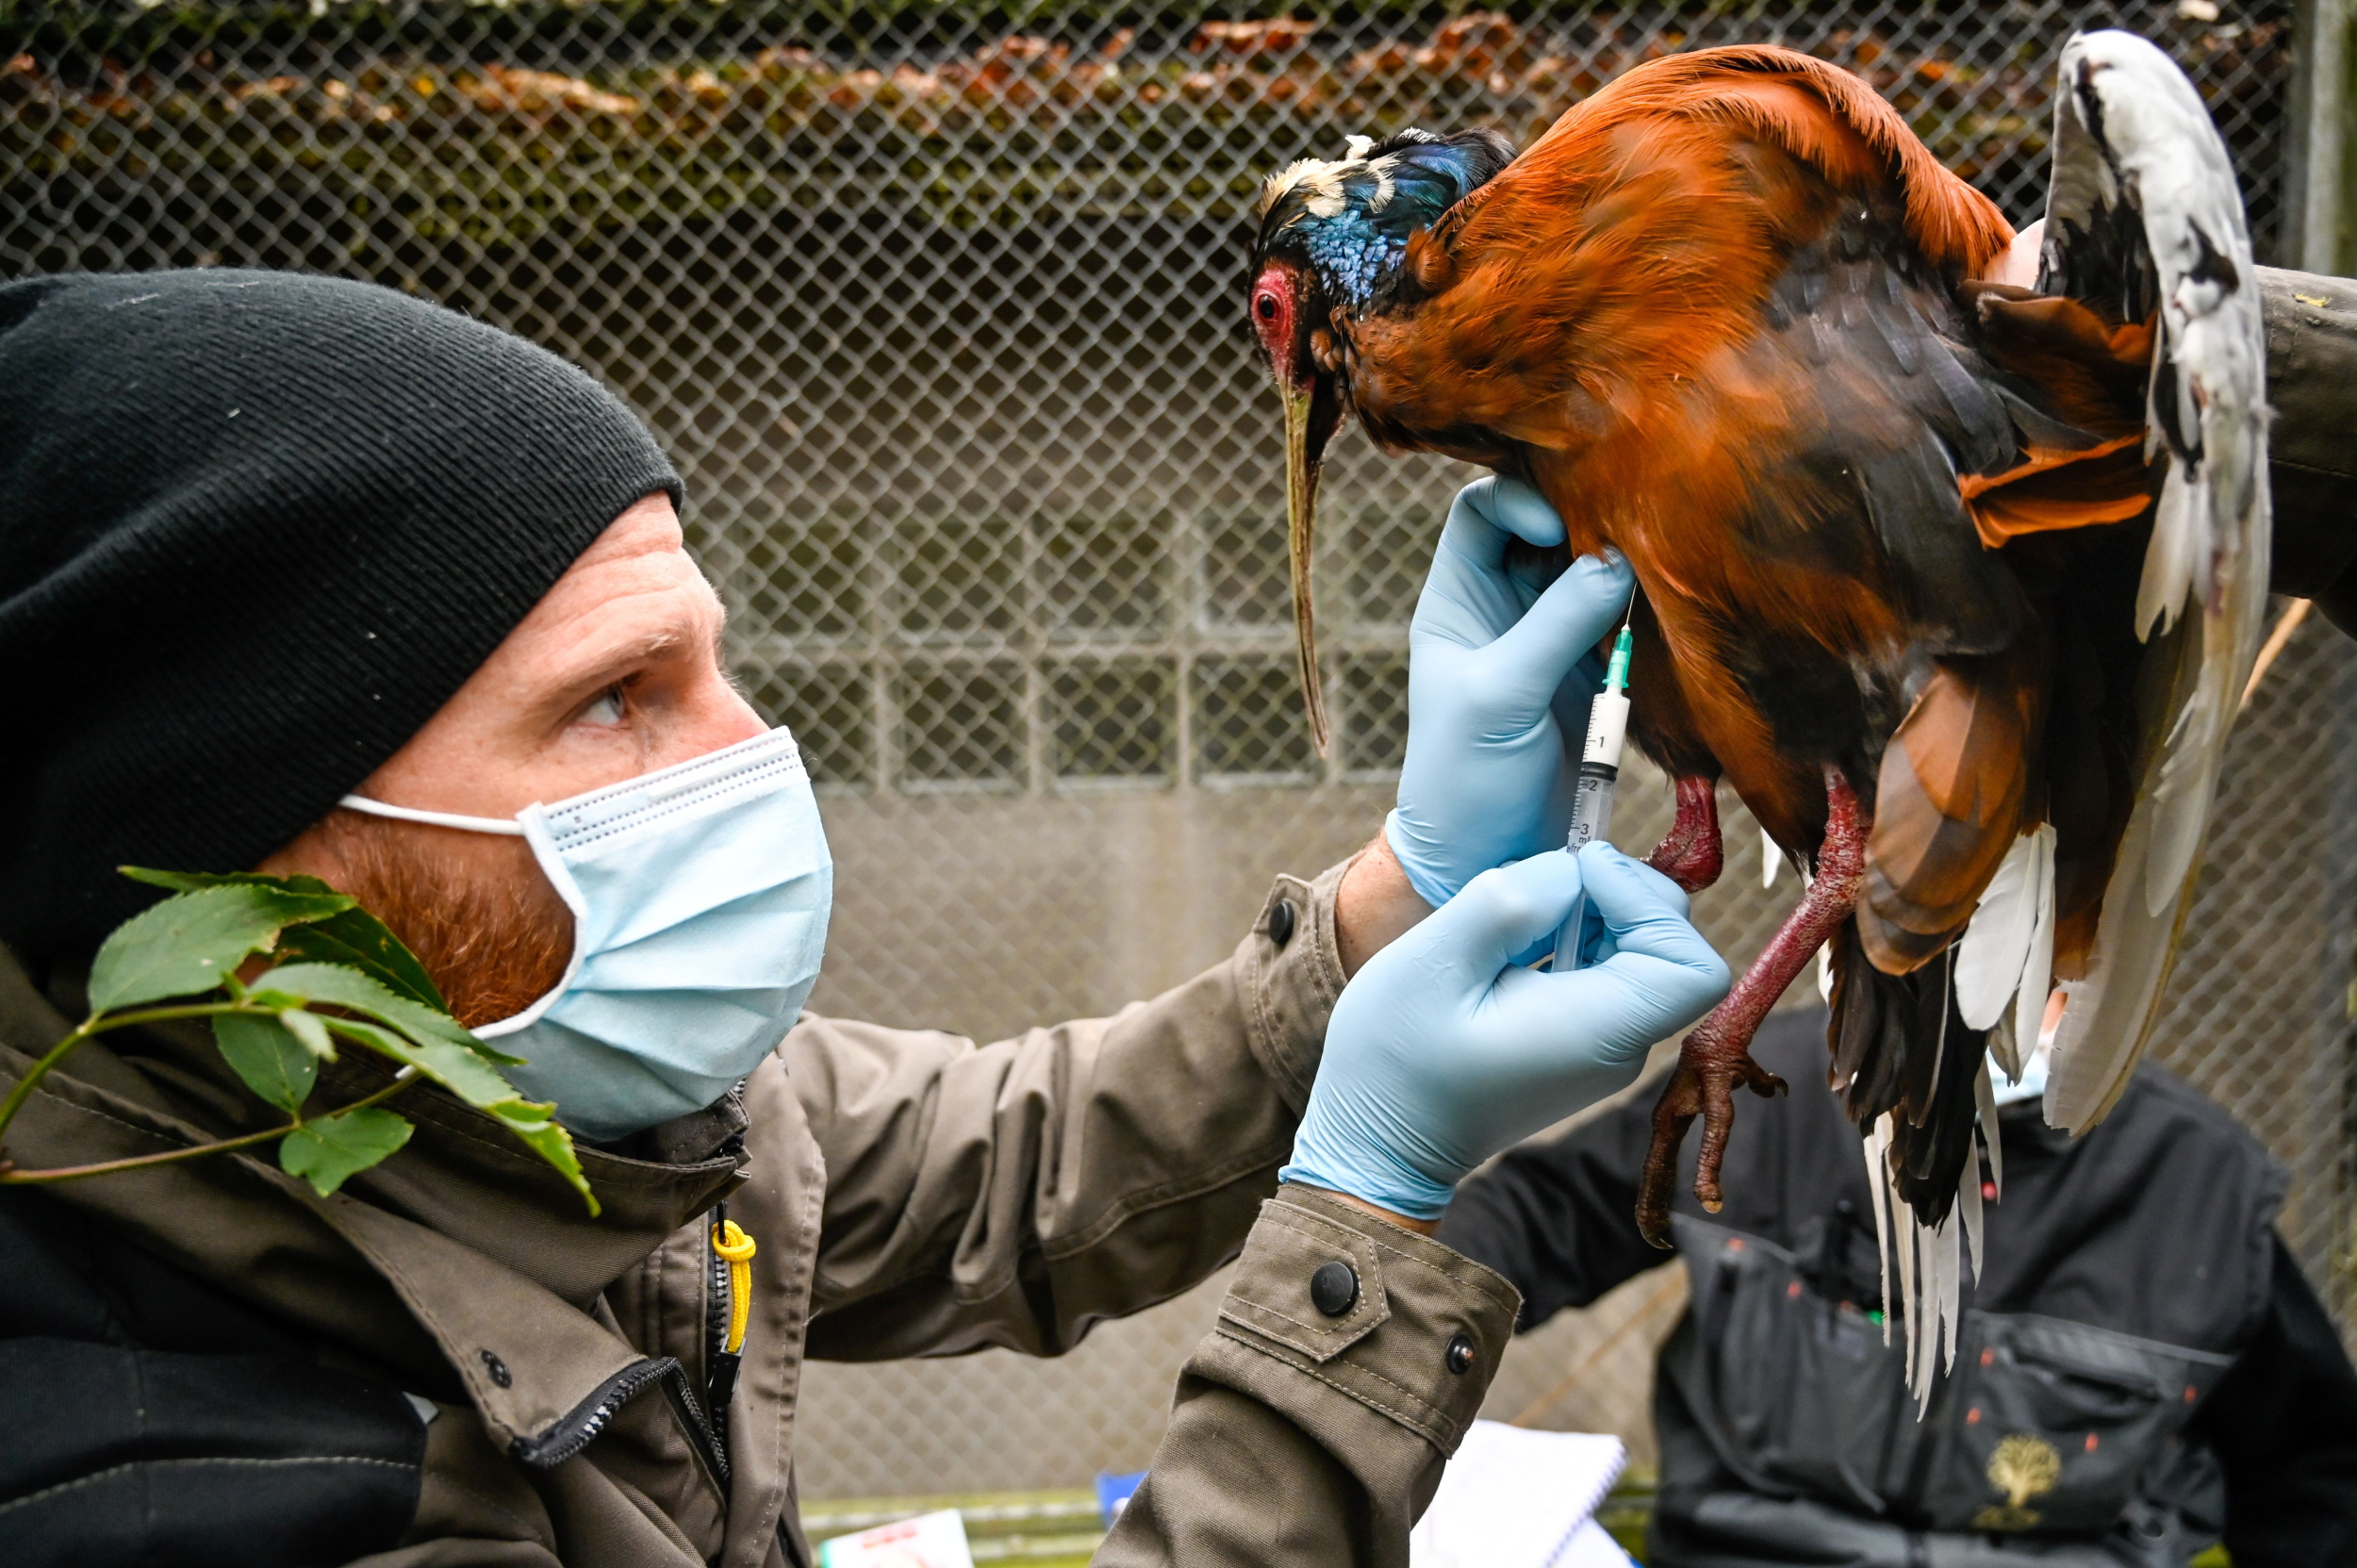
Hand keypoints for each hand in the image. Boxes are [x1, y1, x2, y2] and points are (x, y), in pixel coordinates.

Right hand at [1282, 844, 1729, 1220]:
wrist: (1377, 1143)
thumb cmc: (1394, 1062)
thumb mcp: (1434, 963)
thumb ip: (1509, 902)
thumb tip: (1572, 869)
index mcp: (1596, 1034)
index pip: (1692, 967)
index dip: (1649, 902)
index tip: (1582, 871)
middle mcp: (1617, 1045)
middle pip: (1671, 946)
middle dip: (1619, 891)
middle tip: (1544, 875)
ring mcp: (1602, 1045)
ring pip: (1640, 950)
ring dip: (1592, 908)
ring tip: (1518, 907)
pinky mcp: (1580, 1037)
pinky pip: (1607, 969)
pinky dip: (1575, 932)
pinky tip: (1518, 933)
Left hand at [1386, 476, 1633, 908]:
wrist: (1488, 857)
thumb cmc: (1464, 777)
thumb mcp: (1500, 695)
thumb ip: (1555, 625)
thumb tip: (1617, 559)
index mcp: (1458, 598)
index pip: (1481, 510)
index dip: (1520, 498)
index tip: (1562, 529)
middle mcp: (1503, 604)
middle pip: (1549, 526)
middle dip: (1588, 518)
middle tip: (1632, 529)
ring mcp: (1552, 635)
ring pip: (1593, 568)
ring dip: (1624, 563)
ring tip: (1659, 566)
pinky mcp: (1594, 669)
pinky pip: (1625, 616)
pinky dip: (1647, 607)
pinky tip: (1671, 607)